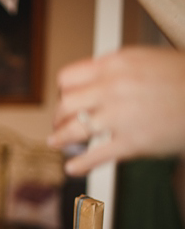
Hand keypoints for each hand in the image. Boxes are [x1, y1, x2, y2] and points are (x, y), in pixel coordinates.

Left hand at [48, 47, 184, 175]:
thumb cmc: (184, 79)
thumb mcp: (147, 61)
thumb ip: (116, 70)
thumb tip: (92, 81)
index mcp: (116, 64)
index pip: (68, 78)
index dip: (63, 91)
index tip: (64, 98)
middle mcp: (113, 87)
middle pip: (66, 104)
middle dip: (58, 116)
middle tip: (58, 123)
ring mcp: (121, 115)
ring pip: (74, 129)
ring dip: (61, 138)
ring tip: (56, 142)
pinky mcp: (133, 142)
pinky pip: (96, 155)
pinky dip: (80, 164)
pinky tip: (72, 167)